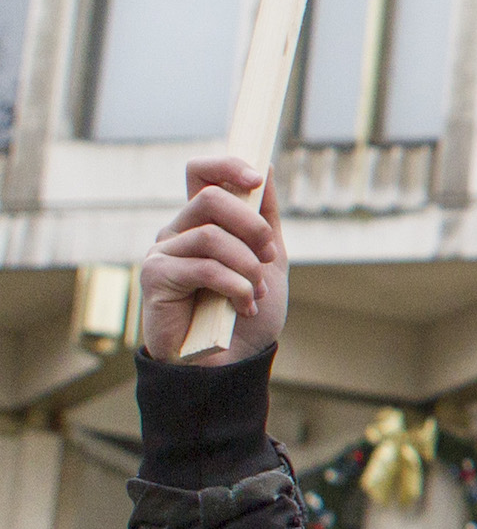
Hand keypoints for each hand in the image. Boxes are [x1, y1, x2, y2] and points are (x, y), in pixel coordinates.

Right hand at [137, 157, 288, 365]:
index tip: (255, 177)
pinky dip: (235, 287)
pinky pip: (204, 266)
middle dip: (253, 226)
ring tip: (256, 293)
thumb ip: (265, 218)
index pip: (200, 174)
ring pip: (210, 234)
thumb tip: (264, 168)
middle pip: (211, 198)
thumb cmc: (245, 312)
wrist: (230, 362)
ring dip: (247, 266)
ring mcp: (162, 253)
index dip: (225, 166)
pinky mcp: (155, 276)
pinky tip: (243, 307)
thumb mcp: (268, 260)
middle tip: (269, 257)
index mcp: (202, 223)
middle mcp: (177, 232)